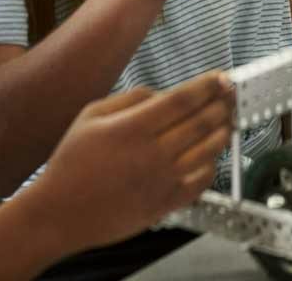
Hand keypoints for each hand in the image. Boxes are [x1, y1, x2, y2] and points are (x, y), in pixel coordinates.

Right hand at [33, 72, 236, 249]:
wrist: (60, 213)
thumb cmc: (72, 162)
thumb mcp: (90, 116)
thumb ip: (130, 98)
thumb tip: (162, 94)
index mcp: (132, 128)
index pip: (182, 100)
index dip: (207, 86)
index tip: (221, 78)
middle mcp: (152, 153)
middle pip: (202, 123)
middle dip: (222, 104)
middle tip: (231, 94)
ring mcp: (162, 181)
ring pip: (209, 151)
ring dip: (223, 131)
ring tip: (228, 119)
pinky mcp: (166, 204)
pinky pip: (202, 182)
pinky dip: (212, 165)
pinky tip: (211, 154)